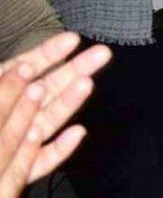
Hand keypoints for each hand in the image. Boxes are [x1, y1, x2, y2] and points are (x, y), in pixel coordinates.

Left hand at [0, 33, 110, 194]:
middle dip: (71, 71)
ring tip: (89, 84)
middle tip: (100, 55)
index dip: (46, 53)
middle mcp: (3, 118)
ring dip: (68, 104)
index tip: (71, 40)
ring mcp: (9, 148)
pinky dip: (57, 150)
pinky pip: (38, 162)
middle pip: (40, 91)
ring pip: (43, 122)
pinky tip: (77, 134)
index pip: (21, 70)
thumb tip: (19, 67)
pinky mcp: (13, 176)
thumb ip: (1, 84)